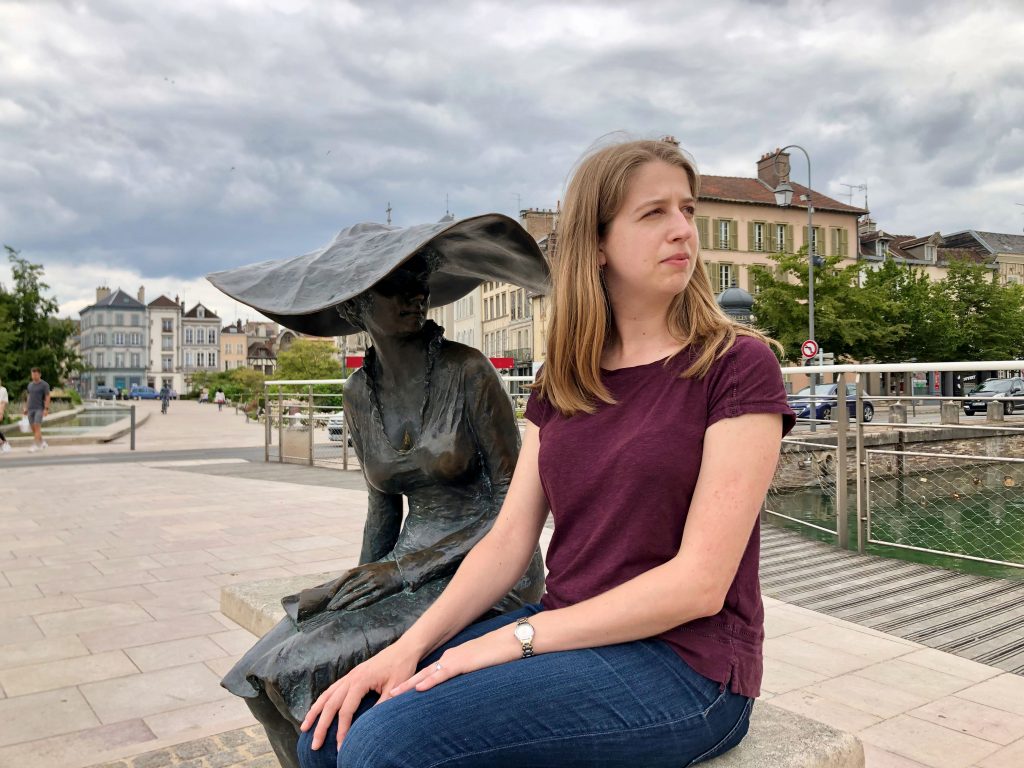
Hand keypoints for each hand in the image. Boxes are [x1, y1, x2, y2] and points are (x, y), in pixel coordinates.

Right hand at [299, 641, 418, 749]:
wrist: (404, 649)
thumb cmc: (402, 667)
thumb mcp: (396, 688)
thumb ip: (381, 706)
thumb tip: (369, 726)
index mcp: (360, 681)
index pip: (345, 711)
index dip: (341, 730)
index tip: (340, 746)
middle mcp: (351, 678)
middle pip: (331, 704)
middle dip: (321, 726)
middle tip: (314, 745)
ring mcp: (350, 675)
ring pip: (327, 695)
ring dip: (315, 712)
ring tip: (305, 728)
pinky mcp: (352, 675)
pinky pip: (332, 689)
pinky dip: (322, 701)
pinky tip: (317, 709)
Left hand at [326, 561, 403, 611]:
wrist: (402, 571)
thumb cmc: (384, 570)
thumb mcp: (371, 567)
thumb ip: (359, 574)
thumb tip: (344, 584)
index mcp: (365, 568)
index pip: (347, 576)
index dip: (337, 585)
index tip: (329, 594)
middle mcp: (369, 575)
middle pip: (349, 588)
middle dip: (338, 598)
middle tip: (330, 606)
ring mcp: (375, 584)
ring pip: (356, 595)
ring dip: (344, 603)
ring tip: (336, 609)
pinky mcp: (381, 593)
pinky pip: (367, 601)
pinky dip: (356, 605)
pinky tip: (349, 609)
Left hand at [389, 626, 519, 697]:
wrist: (509, 641)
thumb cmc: (497, 654)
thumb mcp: (478, 665)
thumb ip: (467, 673)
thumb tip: (460, 684)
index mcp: (452, 659)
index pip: (428, 673)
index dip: (412, 682)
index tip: (398, 691)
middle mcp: (449, 658)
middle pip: (422, 674)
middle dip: (404, 684)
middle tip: (388, 694)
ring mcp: (454, 660)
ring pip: (427, 675)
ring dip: (410, 685)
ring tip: (393, 694)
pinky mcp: (462, 664)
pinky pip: (443, 675)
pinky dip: (429, 682)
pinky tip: (418, 688)